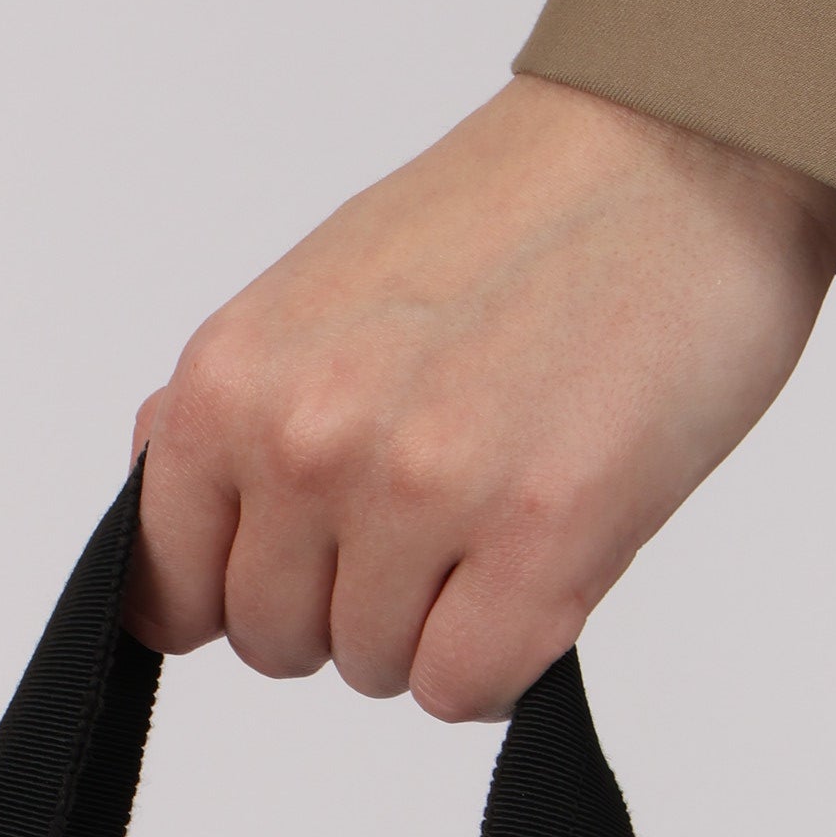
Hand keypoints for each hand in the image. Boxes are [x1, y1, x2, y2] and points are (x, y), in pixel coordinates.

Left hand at [124, 73, 835, 719]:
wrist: (681, 147)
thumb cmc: (514, 219)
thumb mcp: (317, 289)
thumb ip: (235, 404)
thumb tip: (154, 474)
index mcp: (231, 378)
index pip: (166, 592)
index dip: (242, 592)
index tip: (311, 558)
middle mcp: (305, 439)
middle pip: (275, 644)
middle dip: (349, 604)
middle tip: (436, 510)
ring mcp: (419, 491)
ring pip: (375, 670)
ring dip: (437, 624)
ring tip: (499, 510)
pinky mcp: (538, 537)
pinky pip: (463, 689)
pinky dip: (501, 662)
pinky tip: (540, 571)